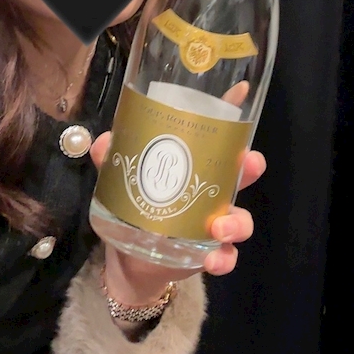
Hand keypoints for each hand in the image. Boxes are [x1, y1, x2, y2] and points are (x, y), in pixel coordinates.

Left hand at [89, 81, 265, 303]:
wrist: (130, 261)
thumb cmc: (134, 208)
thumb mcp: (120, 180)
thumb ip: (110, 161)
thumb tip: (104, 142)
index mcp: (195, 167)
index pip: (218, 137)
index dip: (232, 114)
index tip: (241, 92)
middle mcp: (211, 192)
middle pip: (241, 173)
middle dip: (249, 166)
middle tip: (249, 162)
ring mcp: (215, 225)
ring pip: (241, 219)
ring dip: (236, 222)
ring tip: (218, 227)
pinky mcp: (211, 254)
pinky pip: (228, 257)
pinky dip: (223, 259)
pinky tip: (211, 260)